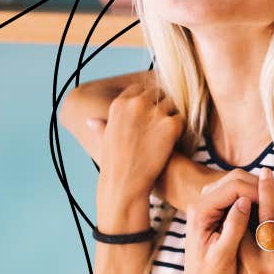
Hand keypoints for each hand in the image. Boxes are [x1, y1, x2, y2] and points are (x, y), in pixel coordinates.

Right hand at [94, 83, 181, 207]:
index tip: (149, 111)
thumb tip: (92, 121)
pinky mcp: (171, 125)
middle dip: (161, 105)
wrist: (125, 184)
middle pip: (157, 93)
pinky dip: (180, 129)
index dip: (146, 99)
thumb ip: (102, 126)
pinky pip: (181, 119)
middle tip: (161, 124)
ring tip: (167, 133)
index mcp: (120, 104)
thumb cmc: (113, 166)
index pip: (139, 88)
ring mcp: (155, 112)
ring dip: (171, 116)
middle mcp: (137, 103)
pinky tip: (174, 140)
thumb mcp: (103, 141)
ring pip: (172, 104)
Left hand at [184, 176, 259, 273]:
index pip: (233, 186)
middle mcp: (200, 204)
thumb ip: (233, 228)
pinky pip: (236, 194)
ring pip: (236, 183)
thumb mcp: (224, 257)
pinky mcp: (214, 211)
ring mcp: (207, 206)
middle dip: (260, 186)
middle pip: (234, 178)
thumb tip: (244, 202)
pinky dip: (253, 197)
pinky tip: (267, 210)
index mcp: (200, 213)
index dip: (258, 190)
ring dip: (257, 190)